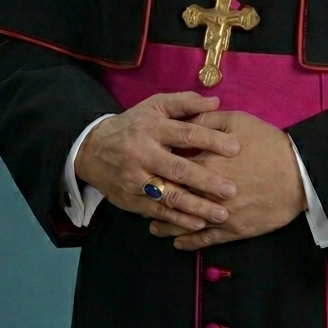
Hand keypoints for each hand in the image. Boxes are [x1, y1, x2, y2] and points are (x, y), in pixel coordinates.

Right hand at [75, 92, 240, 232]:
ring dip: (196, 207)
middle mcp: (143, 154)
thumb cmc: (133, 125)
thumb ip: (184, 103)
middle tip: (232, 190)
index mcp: (152, 129)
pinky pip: (158, 212)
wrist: (92, 150)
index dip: (211, 141)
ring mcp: (136, 179)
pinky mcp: (131, 200)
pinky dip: (178, 220)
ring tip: (221, 214)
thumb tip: (216, 101)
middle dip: (206, 181)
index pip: (185, 134)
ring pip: (169, 195)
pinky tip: (198, 225)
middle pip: (178, 169)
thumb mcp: (154, 106)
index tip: (236, 149)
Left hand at [148, 110, 305, 249]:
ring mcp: (220, 213)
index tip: (146, 171)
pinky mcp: (233, 230)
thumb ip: (207, 120)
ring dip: (166, 226)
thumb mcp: (238, 121)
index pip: (172, 167)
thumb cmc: (269, 144)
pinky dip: (189, 242)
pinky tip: (177, 243)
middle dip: (156, 201)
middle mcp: (208, 191)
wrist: (300, 174)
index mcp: (207, 162)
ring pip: (185, 223)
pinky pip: (205, 239)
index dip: (157, 170)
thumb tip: (184, 122)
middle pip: (173, 197)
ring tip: (153, 227)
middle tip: (143, 203)